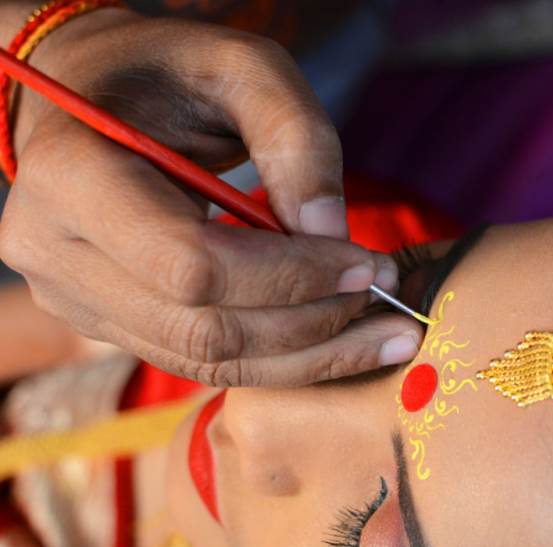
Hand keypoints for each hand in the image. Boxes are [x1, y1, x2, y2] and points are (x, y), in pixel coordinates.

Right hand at [0, 8, 420, 386]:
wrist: (92, 96)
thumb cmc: (168, 71)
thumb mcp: (241, 64)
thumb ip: (295, 136)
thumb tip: (333, 233)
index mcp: (71, 176)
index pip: (192, 264)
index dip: (291, 277)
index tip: (367, 263)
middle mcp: (54, 252)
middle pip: (203, 328)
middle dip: (311, 322)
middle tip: (386, 300)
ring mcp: (73, 299)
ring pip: (206, 361)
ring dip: (307, 357)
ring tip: (384, 336)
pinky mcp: (107, 324)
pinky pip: (202, 362)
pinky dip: (279, 359)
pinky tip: (342, 342)